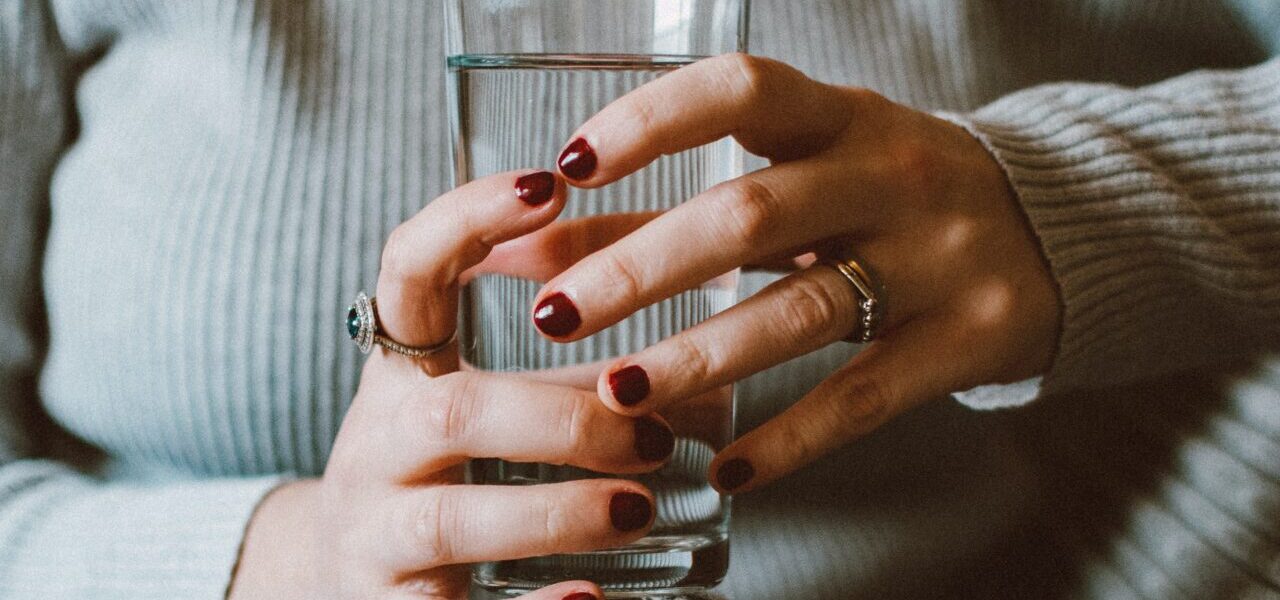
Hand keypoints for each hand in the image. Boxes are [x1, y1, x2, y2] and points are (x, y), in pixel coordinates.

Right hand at [230, 171, 673, 598]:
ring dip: (558, 510)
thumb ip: (566, 379)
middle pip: (453, 415)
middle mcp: (373, 447)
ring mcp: (372, 535)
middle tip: (653, 432)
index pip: (406, 272)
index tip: (550, 184)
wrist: (341, 580)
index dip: (466, 220)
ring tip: (641, 507)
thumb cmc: (437, 476)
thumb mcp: (483, 411)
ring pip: (452, 521)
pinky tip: (593, 599)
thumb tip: (699, 364)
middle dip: (564, 418)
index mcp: (399, 374)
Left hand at [533, 54, 1060, 492]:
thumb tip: (535, 245)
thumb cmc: (889, 193)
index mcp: (842, 117)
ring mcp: (938, 258)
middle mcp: (892, 175)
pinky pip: (864, 397)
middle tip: (555, 314)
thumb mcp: (799, 175)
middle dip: (642, 268)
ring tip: (616, 394)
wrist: (1056, 228)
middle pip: (751, 214)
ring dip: (697, 358)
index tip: (570, 165)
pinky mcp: (969, 338)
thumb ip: (667, 204)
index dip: (651, 122)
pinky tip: (726, 470)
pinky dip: (788, 438)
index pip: (740, 92)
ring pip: (800, 312)